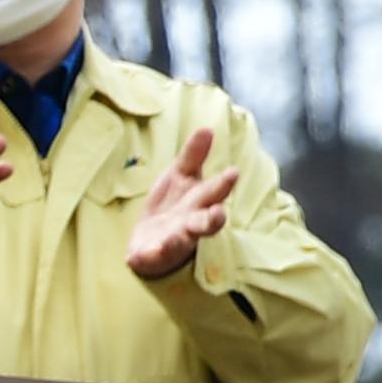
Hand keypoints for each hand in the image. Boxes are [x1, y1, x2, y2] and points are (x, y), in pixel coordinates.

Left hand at [124, 126, 240, 280]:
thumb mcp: (179, 177)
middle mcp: (192, 222)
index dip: (223, 183)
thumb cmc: (172, 208)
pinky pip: (162, 252)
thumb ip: (193, 156)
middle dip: (215, 214)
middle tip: (221, 211)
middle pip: (206, 218)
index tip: (234, 172)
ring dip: (196, 233)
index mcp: (198, 201)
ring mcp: (177, 240)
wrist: (147, 244)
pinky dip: (164, 249)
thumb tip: (207, 128)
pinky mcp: (158, 254)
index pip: (212, 191)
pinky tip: (164, 244)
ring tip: (204, 227)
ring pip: (190, 237)